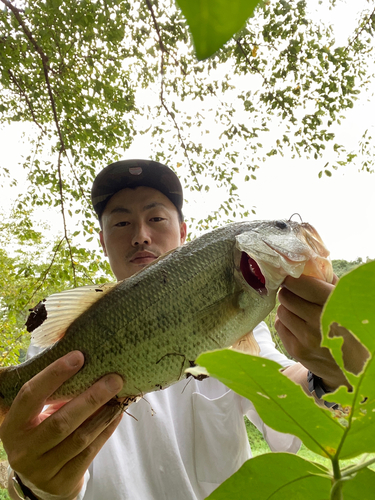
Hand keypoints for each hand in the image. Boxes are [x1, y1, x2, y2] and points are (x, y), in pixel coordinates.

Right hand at [0, 351, 123, 499]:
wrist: (39, 479)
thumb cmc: (41, 432)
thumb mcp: (36, 415)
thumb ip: (53, 394)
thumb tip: (85, 360)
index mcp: (13, 425)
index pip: (30, 395)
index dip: (54, 375)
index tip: (79, 356)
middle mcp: (23, 449)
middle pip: (60, 421)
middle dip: (91, 398)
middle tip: (114, 379)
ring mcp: (41, 469)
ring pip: (79, 438)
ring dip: (104, 414)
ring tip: (120, 395)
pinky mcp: (62, 481)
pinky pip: (89, 453)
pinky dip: (105, 431)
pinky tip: (116, 414)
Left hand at [275, 274, 349, 390]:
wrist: (356, 365)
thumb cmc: (350, 324)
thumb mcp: (347, 299)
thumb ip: (329, 280)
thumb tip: (307, 264)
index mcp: (333, 304)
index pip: (298, 284)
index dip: (292, 279)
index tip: (293, 279)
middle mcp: (319, 322)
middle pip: (286, 296)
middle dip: (290, 293)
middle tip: (298, 296)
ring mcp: (306, 339)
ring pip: (281, 311)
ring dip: (288, 309)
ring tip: (301, 312)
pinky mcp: (297, 351)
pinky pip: (279, 326)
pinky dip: (286, 322)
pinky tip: (299, 325)